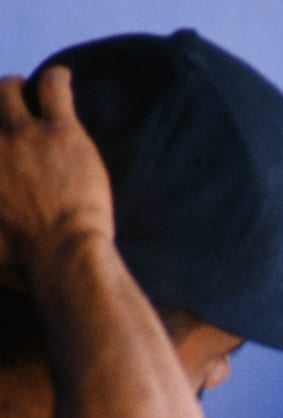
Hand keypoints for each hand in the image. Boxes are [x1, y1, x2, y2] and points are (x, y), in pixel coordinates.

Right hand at [0, 66, 114, 288]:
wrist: (61, 254)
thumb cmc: (22, 259)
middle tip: (6, 106)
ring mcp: (20, 132)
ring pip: (10, 90)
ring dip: (18, 88)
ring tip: (30, 90)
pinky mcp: (60, 131)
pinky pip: (53, 88)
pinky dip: (56, 79)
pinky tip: (62, 79)